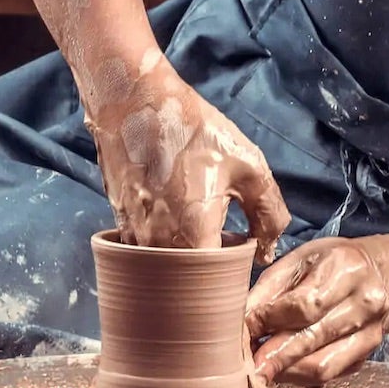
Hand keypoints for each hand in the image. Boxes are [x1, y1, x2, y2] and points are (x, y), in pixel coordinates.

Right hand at [83, 53, 288, 266]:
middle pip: (187, 285)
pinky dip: (165, 248)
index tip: (245, 260)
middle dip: (211, 274)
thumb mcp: (248, 166)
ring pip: (164, 272)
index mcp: (193, 235)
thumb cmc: (193, 131)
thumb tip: (268, 250)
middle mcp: (157, 246)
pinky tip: (179, 218)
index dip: (235, 279)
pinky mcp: (119, 225)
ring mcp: (133, 238)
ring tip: (205, 227)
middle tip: (229, 244)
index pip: (217, 286)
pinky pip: (145, 254)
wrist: (133, 101)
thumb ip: (269, 214)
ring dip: (186, 262)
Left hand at [244, 235, 388, 386]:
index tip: (243, 331)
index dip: (269, 322)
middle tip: (245, 367)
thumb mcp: (297, 261)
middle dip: (272, 356)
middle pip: (311, 339)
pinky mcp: (368, 353)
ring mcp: (371, 331)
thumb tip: (239, 325)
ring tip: (261, 370)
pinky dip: (300, 376)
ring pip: (321, 366)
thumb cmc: (329, 264)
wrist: (376, 272)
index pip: (303, 305)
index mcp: (346, 269)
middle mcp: (366, 302)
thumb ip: (268, 291)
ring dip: (285, 372)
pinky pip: (330, 374)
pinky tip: (284, 368)